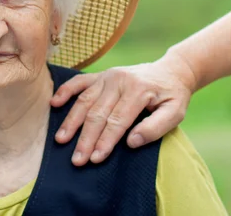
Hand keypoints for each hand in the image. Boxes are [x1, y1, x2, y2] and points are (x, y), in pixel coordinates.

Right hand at [50, 52, 197, 165]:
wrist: (171, 71)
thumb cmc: (172, 96)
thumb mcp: (175, 112)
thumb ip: (156, 128)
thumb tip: (131, 142)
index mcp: (138, 90)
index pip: (117, 121)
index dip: (105, 141)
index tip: (95, 159)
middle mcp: (119, 80)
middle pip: (97, 113)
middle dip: (85, 138)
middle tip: (77, 159)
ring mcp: (107, 76)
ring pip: (84, 100)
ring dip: (71, 121)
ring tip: (61, 139)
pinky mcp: (100, 74)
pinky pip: (79, 81)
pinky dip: (65, 91)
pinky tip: (54, 103)